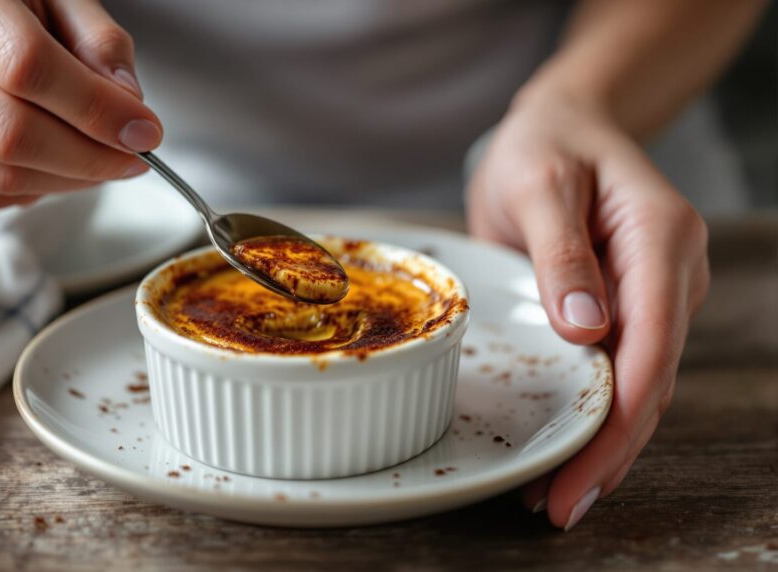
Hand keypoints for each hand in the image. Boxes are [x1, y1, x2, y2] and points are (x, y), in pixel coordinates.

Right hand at [0, 0, 158, 209]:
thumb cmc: (6, 6)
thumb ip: (101, 45)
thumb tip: (128, 110)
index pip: (27, 67)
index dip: (95, 109)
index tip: (146, 132)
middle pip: (11, 133)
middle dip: (89, 158)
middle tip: (132, 159)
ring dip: (68, 181)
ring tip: (98, 161)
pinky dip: (32, 193)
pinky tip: (51, 167)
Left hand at [466, 91, 709, 529]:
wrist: (560, 126)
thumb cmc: (545, 146)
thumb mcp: (539, 186)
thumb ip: (562, 255)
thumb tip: (588, 331)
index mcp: (660, 238)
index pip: (652, 344)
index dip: (619, 418)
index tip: (581, 473)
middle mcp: (673, 272)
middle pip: (652, 378)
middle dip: (611, 450)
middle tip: (560, 507)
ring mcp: (658, 292)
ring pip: (642, 383)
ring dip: (606, 442)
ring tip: (557, 496)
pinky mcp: (632, 305)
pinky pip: (623, 368)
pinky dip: (599, 413)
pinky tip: (571, 448)